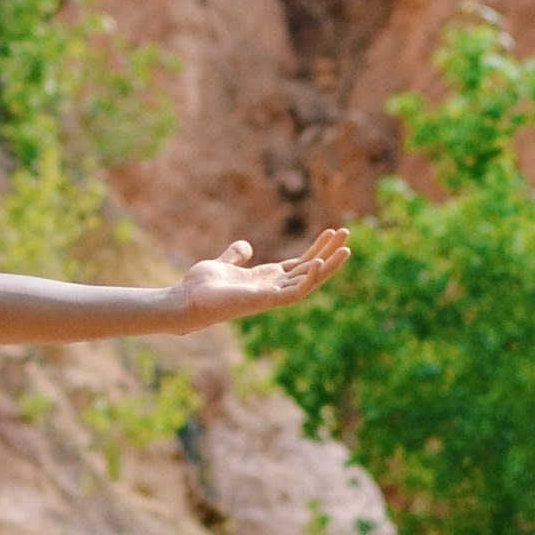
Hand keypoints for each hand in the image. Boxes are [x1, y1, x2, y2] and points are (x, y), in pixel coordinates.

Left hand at [164, 229, 349, 328]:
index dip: (317, 250)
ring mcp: (271, 295)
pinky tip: (321, 263)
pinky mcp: (266, 300)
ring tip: (346, 248)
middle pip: (310, 270)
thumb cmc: (201, 287)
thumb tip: (246, 246)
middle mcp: (273, 288)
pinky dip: (309, 279)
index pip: (300, 264)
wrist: (187, 301)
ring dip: (329, 265)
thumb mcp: (222, 263)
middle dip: (330, 252)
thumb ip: (235, 255)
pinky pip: (295, 292)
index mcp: (266, 279)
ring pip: (310, 281)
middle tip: (347, 233)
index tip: (331, 233)